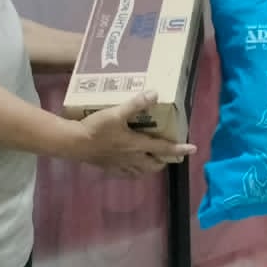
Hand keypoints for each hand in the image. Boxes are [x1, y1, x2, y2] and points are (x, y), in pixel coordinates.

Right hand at [71, 91, 195, 176]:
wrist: (73, 144)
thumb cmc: (96, 128)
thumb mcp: (116, 113)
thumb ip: (136, 104)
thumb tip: (155, 93)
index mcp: (136, 145)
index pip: (163, 148)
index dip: (179, 148)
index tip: (193, 149)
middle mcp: (131, 158)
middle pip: (154, 164)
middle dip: (164, 160)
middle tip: (169, 153)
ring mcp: (120, 165)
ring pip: (141, 171)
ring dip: (150, 166)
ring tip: (153, 159)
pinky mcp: (109, 168)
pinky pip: (126, 174)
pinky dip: (134, 171)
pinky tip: (131, 166)